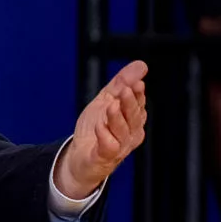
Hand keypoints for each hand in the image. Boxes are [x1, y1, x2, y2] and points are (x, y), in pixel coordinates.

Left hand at [55, 60, 148, 198]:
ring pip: (122, 131)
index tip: (136, 82)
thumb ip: (121, 83)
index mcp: (132, 120)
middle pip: (133, 117)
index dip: (137, 94)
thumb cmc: (96, 129)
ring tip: (112, 106)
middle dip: (130, 103)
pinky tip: (100, 126)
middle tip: (126, 90)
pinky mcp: (104, 157)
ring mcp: (119, 147)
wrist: (79, 157)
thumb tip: (141, 65)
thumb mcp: (106, 101)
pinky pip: (108, 147)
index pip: (138, 105)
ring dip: (117, 118)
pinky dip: (105, 136)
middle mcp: (130, 134)